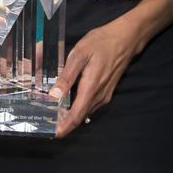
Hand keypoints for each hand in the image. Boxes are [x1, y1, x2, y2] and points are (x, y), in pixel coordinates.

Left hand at [49, 14, 143, 137]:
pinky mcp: (107, 91)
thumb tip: (54, 95)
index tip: (53, 134)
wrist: (125, 38)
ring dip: (71, 116)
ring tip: (53, 115)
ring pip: (85, 112)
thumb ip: (67, 76)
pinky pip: (90, 105)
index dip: (64, 128)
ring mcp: (105, 95)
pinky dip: (79, 108)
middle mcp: (99, 96)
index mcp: (91, 88)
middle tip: (46, 123)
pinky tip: (68, 103)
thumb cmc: (101, 43)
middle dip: (64, 123)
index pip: (76, 116)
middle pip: (80, 117)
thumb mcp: (79, 55)